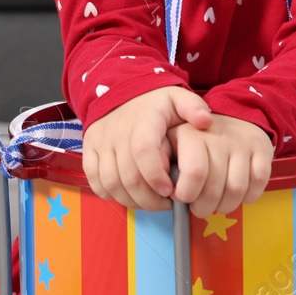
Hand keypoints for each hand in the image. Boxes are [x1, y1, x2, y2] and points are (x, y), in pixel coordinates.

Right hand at [83, 85, 212, 210]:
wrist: (121, 91)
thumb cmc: (154, 102)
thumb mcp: (177, 98)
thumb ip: (194, 107)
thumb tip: (206, 121)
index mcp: (143, 121)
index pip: (144, 152)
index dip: (156, 176)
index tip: (170, 190)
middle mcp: (118, 132)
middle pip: (128, 176)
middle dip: (149, 198)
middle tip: (165, 203)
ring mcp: (101, 142)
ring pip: (111, 183)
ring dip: (131, 200)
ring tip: (150, 202)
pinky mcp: (89, 150)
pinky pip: (95, 180)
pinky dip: (110, 194)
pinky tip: (128, 195)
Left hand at [168, 113, 273, 217]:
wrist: (232, 115)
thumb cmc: (198, 139)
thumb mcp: (173, 142)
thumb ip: (163, 162)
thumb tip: (163, 189)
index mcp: (192, 135)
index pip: (194, 173)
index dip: (187, 194)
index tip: (183, 198)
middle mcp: (218, 136)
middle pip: (215, 188)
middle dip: (204, 208)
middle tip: (200, 208)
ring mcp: (242, 142)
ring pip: (237, 189)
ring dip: (226, 206)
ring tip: (218, 205)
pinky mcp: (262, 148)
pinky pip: (259, 182)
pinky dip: (249, 196)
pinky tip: (238, 195)